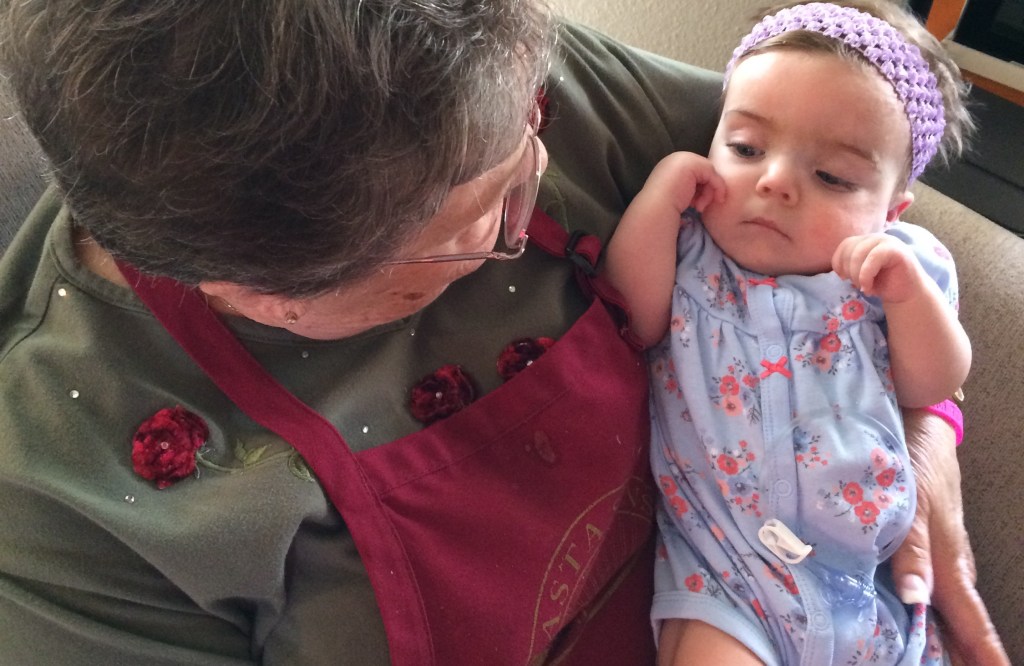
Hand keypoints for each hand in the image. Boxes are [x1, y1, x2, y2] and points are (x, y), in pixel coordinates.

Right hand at [643, 152, 725, 215]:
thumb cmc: (663, 207)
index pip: (695, 173)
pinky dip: (715, 190)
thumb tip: (702, 189)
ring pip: (710, 174)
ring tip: (699, 207)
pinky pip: (714, 176)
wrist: (656, 208)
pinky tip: (704, 204)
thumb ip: (687, 186)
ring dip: (708, 194)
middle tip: (700, 208)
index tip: (697, 205)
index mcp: (672, 164)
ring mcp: (686, 159)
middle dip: (706, 191)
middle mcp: (678, 157)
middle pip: (704, 172)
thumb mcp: (676, 192)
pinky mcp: (695, 164)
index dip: (699, 190)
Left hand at [831, 233, 922, 302]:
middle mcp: (876, 238)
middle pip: (850, 249)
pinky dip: (865, 275)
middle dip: (848, 271)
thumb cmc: (883, 284)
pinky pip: (873, 258)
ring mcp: (887, 241)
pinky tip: (869, 287)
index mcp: (866, 241)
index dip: (838, 262)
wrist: (907, 295)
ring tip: (864, 287)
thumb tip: (838, 268)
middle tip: (857, 285)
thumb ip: (849, 264)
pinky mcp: (896, 250)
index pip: (845, 244)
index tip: (843, 277)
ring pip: (858, 253)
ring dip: (856, 275)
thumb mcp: (860, 273)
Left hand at [891, 409, 1008, 665]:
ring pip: (943, 606)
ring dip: (942, 636)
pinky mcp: (920, 539)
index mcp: (950, 564)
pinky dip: (923, 609)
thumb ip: (912, 552)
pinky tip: (911, 618)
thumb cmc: (915, 465)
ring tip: (938, 662)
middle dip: (962, 654)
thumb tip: (918, 599)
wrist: (918, 427)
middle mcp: (947, 564)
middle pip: (959, 623)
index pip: (972, 623)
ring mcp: (937, 552)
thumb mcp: (910, 508)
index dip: (983, 654)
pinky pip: (927, 584)